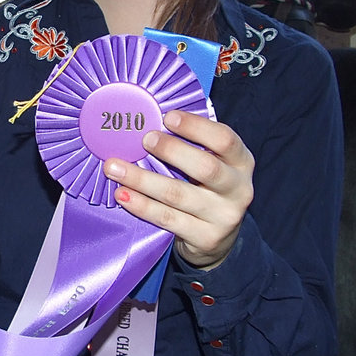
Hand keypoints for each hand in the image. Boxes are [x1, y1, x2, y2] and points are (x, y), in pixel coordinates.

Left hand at [103, 110, 253, 269]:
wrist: (218, 238)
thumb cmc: (207, 187)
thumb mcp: (213, 162)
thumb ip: (194, 144)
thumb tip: (150, 118)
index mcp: (242, 162)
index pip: (225, 140)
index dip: (196, 127)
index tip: (168, 117)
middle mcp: (238, 189)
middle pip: (206, 167)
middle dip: (171, 151)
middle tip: (144, 140)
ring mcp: (223, 216)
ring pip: (178, 195)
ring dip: (142, 179)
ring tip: (114, 167)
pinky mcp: (205, 238)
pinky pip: (167, 219)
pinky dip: (142, 205)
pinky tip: (122, 194)